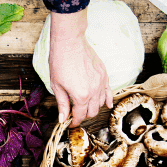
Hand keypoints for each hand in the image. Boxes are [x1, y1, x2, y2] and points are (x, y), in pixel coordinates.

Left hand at [47, 10, 110, 126]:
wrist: (70, 43)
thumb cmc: (60, 62)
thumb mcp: (57, 86)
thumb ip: (62, 104)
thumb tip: (63, 119)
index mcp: (81, 96)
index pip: (79, 115)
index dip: (74, 122)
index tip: (70, 123)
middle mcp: (94, 91)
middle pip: (92, 112)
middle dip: (83, 116)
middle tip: (75, 115)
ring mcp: (101, 83)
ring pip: (101, 103)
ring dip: (93, 108)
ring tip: (85, 108)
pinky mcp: (104, 75)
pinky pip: (109, 92)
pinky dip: (108, 100)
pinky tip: (107, 105)